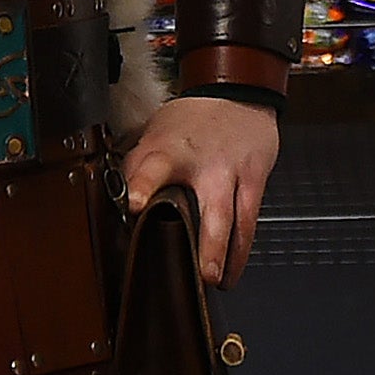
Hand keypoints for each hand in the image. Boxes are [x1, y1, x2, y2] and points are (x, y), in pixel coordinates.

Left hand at [122, 95, 281, 284]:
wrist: (237, 92)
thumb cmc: (189, 122)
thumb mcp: (155, 135)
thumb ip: (136, 168)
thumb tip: (119, 206)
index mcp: (170, 151)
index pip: (153, 167)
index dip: (144, 186)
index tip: (137, 206)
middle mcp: (205, 165)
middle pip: (210, 206)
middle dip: (208, 242)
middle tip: (204, 273)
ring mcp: (234, 174)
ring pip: (236, 219)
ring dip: (230, 254)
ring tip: (219, 282)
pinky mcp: (255, 180)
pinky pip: (250, 220)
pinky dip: (242, 248)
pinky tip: (233, 270)